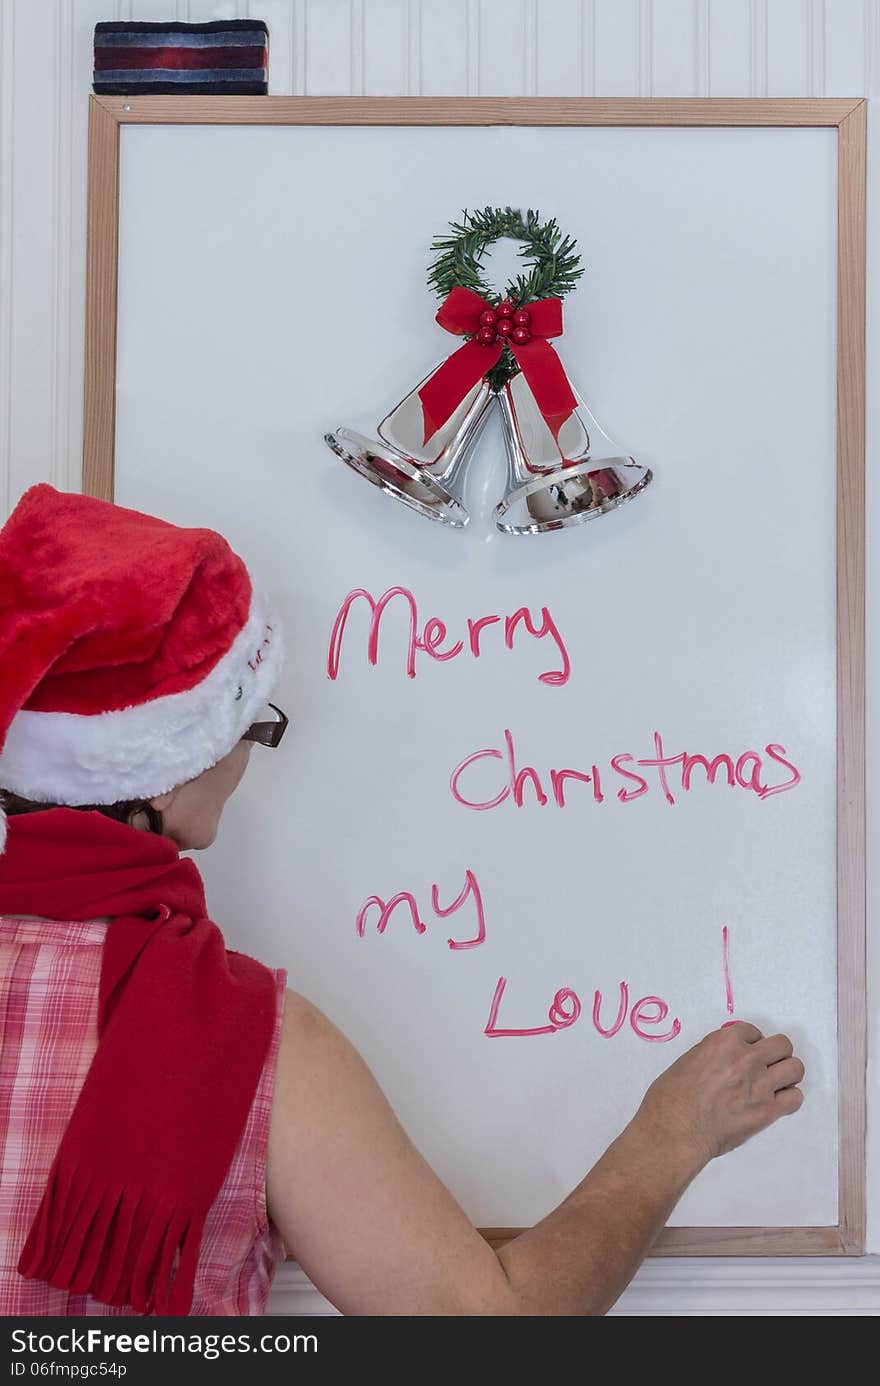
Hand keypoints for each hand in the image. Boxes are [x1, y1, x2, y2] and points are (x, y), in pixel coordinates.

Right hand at [637, 1022, 804, 1167]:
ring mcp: (760, 1084)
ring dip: (787, 1074)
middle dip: (776, 1054)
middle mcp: (746, 1058)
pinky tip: (777, 1103)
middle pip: (782, 1044)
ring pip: (795, 1068)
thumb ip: (713, 1055)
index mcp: (724, 1041)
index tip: (748, 1053)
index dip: (751, 1043)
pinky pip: (795, 1097)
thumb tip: (723, 1061)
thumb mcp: (688, 1060)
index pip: (752, 1031)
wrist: (676, 1129)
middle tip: (767, 1066)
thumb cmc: (671, 1097)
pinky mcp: (767, 1110)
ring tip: (776, 1083)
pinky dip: (789, 1099)